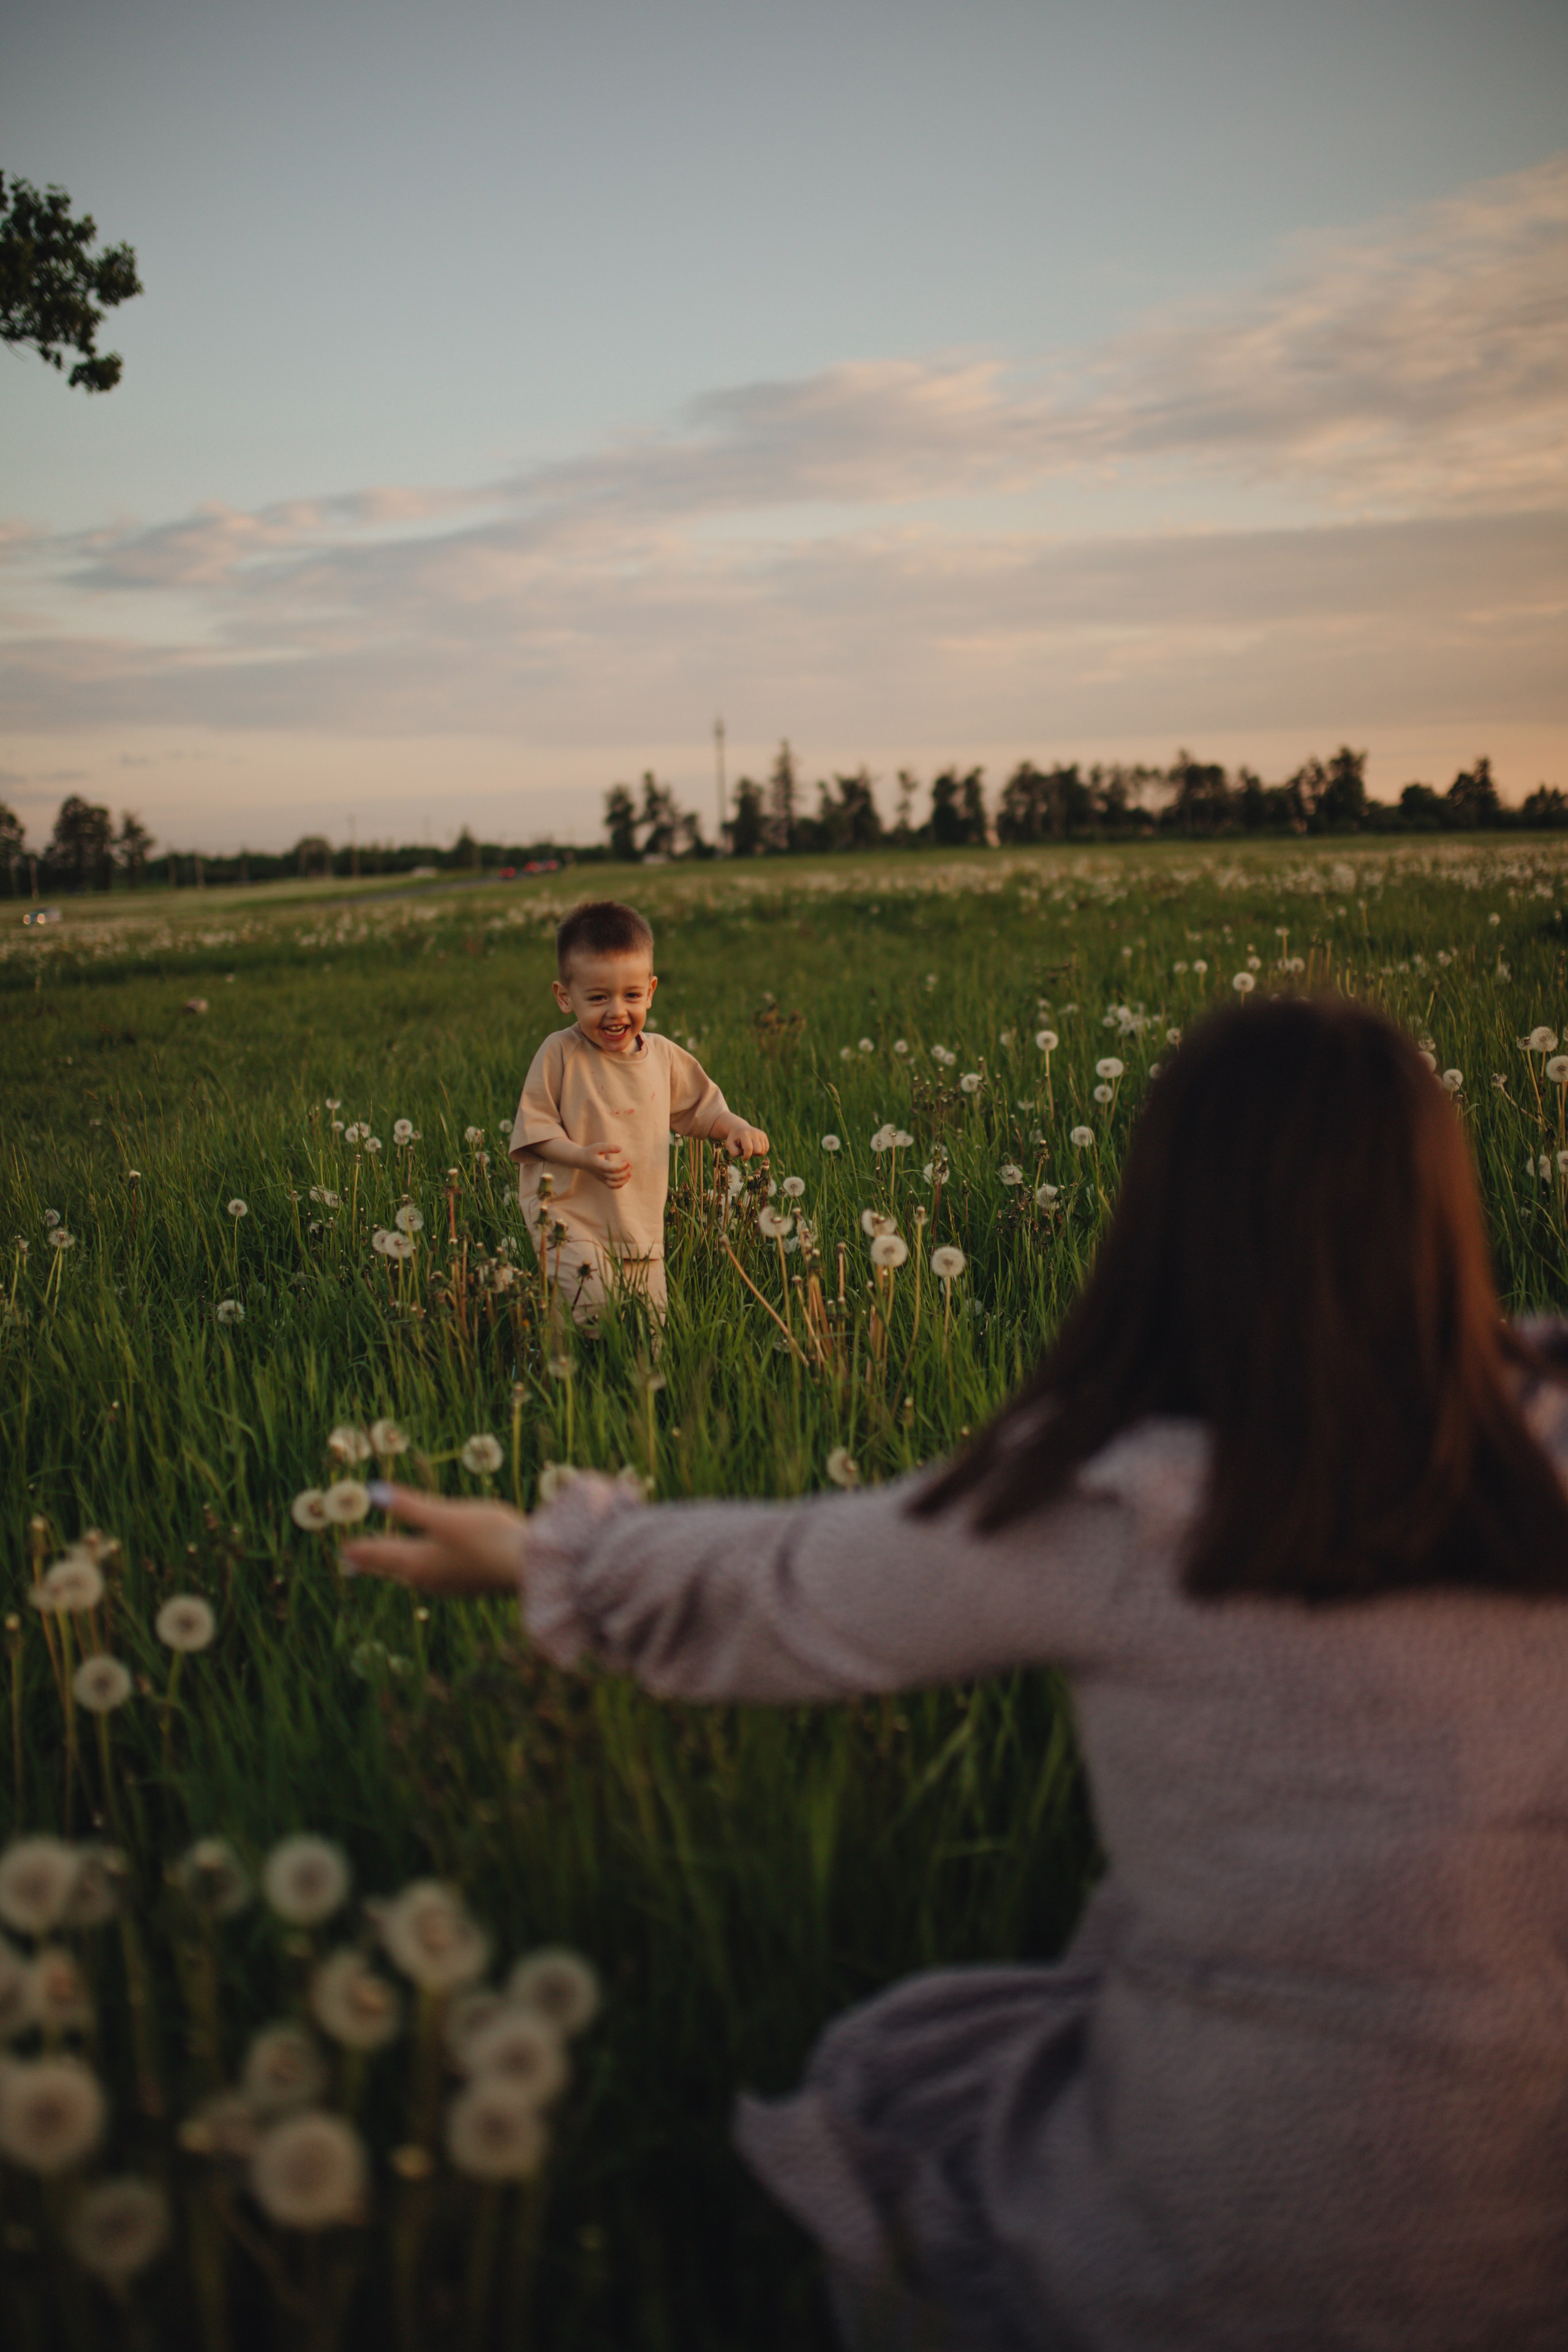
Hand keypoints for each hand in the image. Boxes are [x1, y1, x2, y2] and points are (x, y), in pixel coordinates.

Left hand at [341, 1485, 526, 1596]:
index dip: (361, 1549)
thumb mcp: (446, 1516)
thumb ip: (410, 1506)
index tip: (342, 1550)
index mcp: (418, 1562)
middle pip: (393, 1568)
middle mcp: (429, 1578)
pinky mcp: (470, 1584)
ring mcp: (450, 1584)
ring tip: (388, 1564)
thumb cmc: (488, 1537)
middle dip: (374, 1562)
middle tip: (351, 1562)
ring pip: (414, 1575)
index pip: (381, 1553)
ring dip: (396, 1567)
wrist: (530, 1567)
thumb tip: (372, 1491)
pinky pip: (434, 1577)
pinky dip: (421, 1570)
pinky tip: (431, 1569)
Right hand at [584, 1143, 631, 1188]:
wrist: (581, 1160)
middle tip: (630, 1164)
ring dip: (624, 1180)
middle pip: (615, 1178)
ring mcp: (601, 1178)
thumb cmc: (590, 1152)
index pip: (612, 1169)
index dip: (622, 1166)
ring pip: (613, 1184)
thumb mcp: (598, 1146)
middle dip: (625, 1172)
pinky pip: (612, 1186)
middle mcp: (600, 1173)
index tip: (626, 1160)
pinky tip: (626, 1176)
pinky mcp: (603, 1180)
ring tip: (629, 1172)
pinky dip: (620, 1184)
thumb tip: (620, 1149)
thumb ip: (609, 1147)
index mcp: (599, 1165)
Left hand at [724, 1122, 769, 1158]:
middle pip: (757, 1150)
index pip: (749, 1149)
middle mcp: (754, 1132)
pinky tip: (755, 1149)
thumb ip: (734, 1153)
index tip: (743, 1158)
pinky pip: (766, 1148)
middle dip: (752, 1154)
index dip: (746, 1156)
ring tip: (750, 1149)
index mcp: (744, 1134)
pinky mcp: (764, 1135)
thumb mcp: (729, 1145)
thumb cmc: (734, 1139)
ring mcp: (760, 1133)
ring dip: (756, 1153)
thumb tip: (746, 1155)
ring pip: (763, 1150)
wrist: (739, 1128)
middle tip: (746, 1151)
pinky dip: (761, 1152)